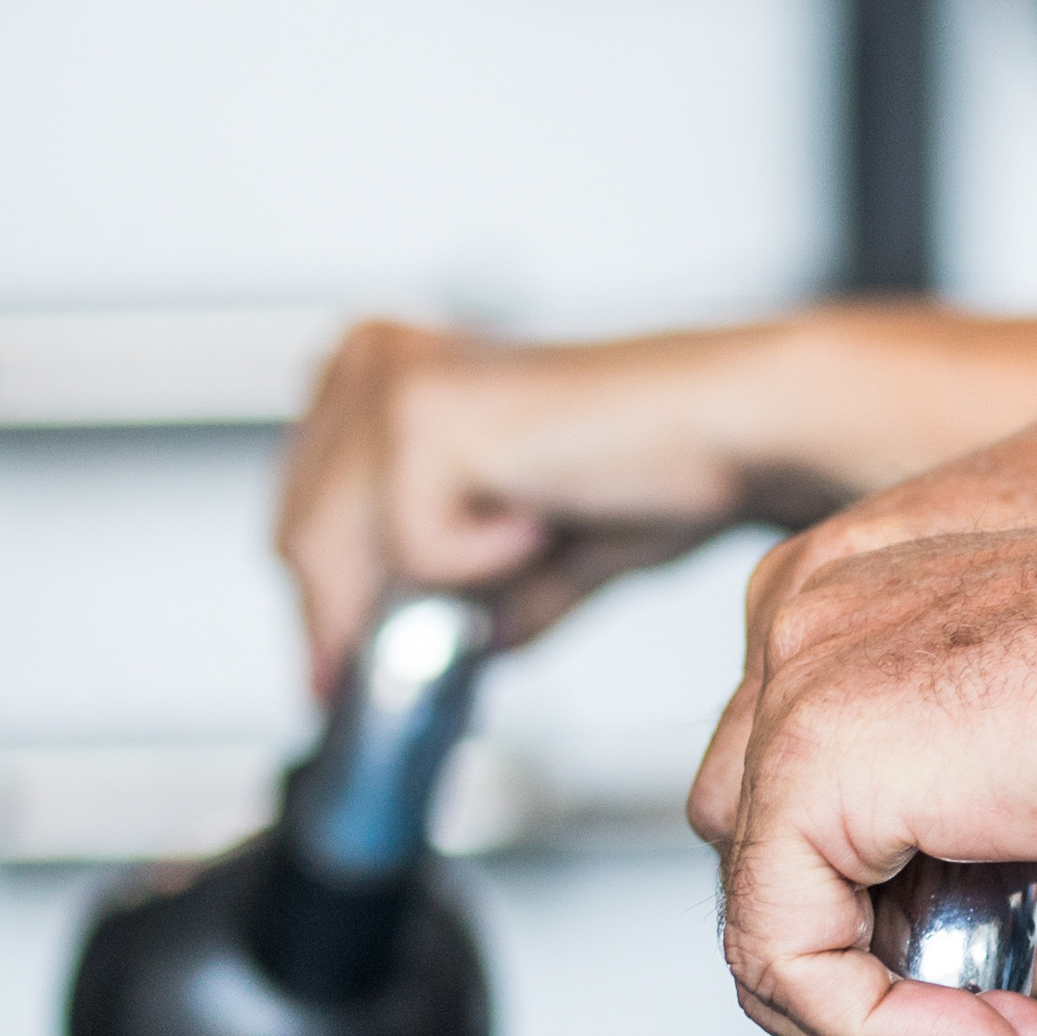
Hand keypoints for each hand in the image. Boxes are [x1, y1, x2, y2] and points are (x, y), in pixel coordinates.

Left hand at [274, 319, 839, 694]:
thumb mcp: (531, 550)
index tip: (333, 676)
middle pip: (299, 537)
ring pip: (338, 555)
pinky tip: (544, 523)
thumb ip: (468, 596)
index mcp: (380, 365)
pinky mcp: (429, 422)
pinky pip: (416, 555)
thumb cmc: (658, 467)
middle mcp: (371, 359)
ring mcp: (391, 384)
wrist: (736, 430)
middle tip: (415, 671)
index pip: (301, 511)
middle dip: (350, 622)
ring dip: (423, 602)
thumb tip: (432, 659)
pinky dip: (481, 569)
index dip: (319, 606)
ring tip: (516, 576)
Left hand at [692, 492, 1036, 1035]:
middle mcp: (808, 627)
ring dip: (888, 1033)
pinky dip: (887, 1035)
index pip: (802, 813)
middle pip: (765, 867)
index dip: (888, 930)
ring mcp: (800, 684)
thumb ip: (1025, 886)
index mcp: (860, 608)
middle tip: (997, 1033)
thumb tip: (1010, 987)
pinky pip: (791, 959)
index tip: (1003, 990)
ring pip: (764, 930)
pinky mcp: (816, 760)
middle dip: (870, 982)